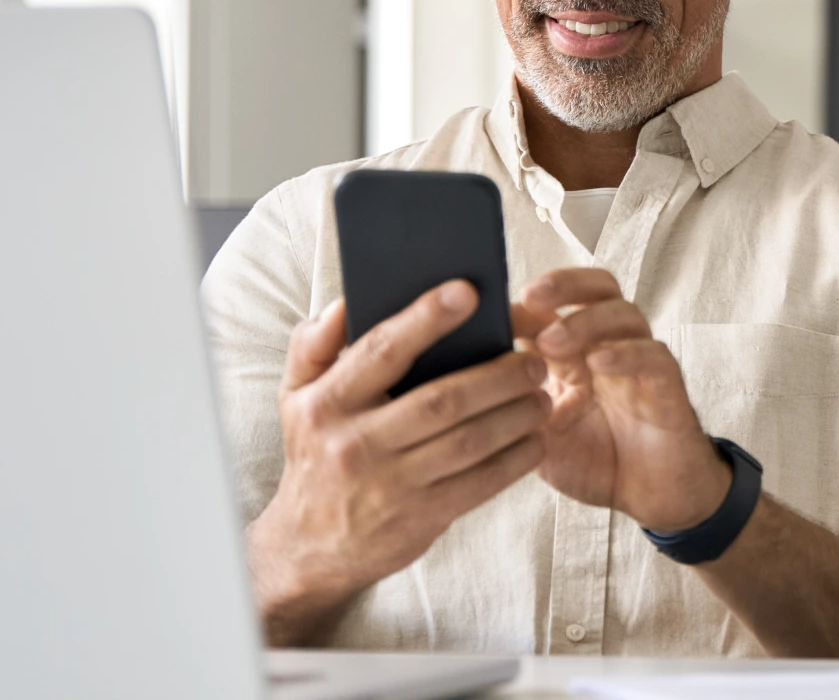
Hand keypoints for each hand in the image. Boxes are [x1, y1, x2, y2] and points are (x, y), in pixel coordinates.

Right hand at [247, 281, 549, 644]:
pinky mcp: (420, 518)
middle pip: (443, 400)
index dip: (426, 319)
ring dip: (516, 415)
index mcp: (327, 404)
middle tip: (533, 361)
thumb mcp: (295, 397)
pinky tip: (535, 438)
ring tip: (543, 395)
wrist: (308, 546)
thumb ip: (314, 345)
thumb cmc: (315, 454)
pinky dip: (516, 459)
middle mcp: (356, 444)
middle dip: (498, 376)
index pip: (382, 351)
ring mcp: (390, 485)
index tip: (468, 293)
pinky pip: (480, 483)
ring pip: (470, 442)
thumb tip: (346, 302)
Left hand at [517, 268, 731, 532]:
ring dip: (586, 320)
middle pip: (597, 288)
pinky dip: (626, 352)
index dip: (528, 302)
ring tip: (554, 341)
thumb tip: (469, 380)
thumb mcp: (539, 435)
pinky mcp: (667, 385)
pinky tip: (598, 362)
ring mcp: (640, 363)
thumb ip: (513, 405)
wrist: (650, 499)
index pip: (556, 306)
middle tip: (531, 297)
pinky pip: (653, 355)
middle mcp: (610, 347)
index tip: (493, 312)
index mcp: (576, 353)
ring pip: (625, 314)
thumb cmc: (596, 462)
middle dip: (564, 284)